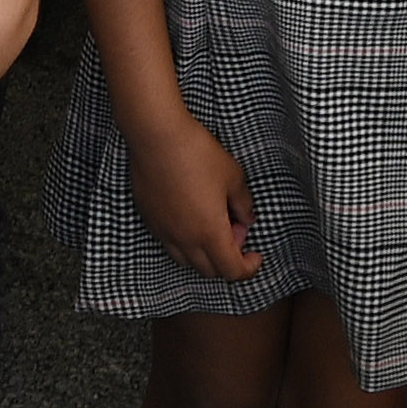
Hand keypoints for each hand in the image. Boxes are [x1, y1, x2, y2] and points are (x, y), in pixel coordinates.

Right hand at [132, 110, 260, 282]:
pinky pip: (170, 244)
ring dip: (205, 254)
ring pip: (187, 261)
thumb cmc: (198, 154)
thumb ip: (244, 204)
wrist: (157, 136)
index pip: (232, 271)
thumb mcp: (233, 177)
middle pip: (210, 271)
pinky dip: (185, 242)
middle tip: (236, 231)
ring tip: (213, 226)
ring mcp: (164, 231)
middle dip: (228, 259)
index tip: (255, 256)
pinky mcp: (150, 220)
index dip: (248, 268)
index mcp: (210, 233)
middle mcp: (185, 239)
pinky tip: (191, 217)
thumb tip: (247, 219)